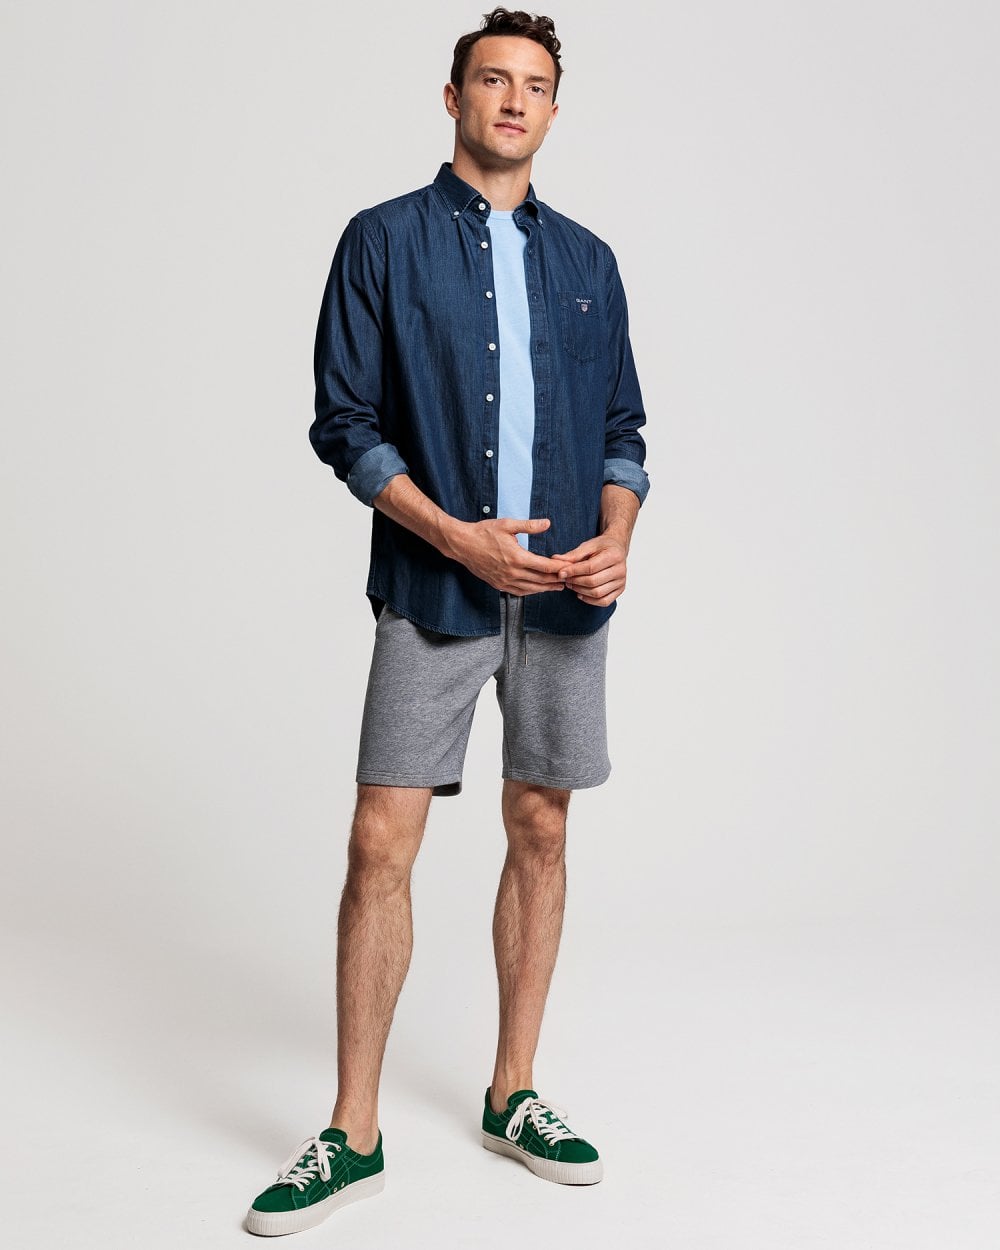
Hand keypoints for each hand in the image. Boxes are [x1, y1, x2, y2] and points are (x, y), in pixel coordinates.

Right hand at [446, 517, 569, 594]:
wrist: (462, 544)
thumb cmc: (483, 532)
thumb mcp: (507, 525)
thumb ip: (529, 526)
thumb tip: (547, 523)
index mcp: (517, 557)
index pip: (544, 566)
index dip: (558, 568)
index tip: (568, 566)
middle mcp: (512, 572)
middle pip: (541, 580)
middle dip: (556, 580)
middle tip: (568, 579)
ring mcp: (504, 580)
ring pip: (531, 589)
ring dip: (545, 588)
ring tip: (557, 587)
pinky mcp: (498, 584)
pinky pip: (519, 592)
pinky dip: (531, 591)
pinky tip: (537, 589)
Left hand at [550, 534, 627, 605]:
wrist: (617, 549)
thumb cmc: (602, 547)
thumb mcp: (588, 545)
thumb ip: (573, 554)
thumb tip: (555, 560)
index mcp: (614, 555)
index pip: (590, 567)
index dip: (574, 571)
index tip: (561, 573)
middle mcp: (620, 570)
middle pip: (593, 582)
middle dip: (575, 582)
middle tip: (565, 579)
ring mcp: (621, 582)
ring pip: (597, 593)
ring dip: (580, 591)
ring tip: (571, 584)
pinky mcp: (620, 590)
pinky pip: (603, 601)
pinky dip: (590, 600)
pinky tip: (580, 593)